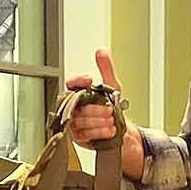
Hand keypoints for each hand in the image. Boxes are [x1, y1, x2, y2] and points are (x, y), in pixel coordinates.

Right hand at [65, 48, 144, 179]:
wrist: (119, 133)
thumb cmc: (113, 110)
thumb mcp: (112, 87)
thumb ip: (106, 69)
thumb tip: (101, 51)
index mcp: (79, 94)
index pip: (71, 84)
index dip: (77, 81)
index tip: (89, 80)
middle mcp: (73, 108)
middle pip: (76, 105)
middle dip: (95, 107)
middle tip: (109, 109)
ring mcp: (74, 124)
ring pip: (80, 120)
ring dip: (98, 120)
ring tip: (111, 120)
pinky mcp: (78, 138)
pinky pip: (84, 134)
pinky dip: (99, 131)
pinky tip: (110, 129)